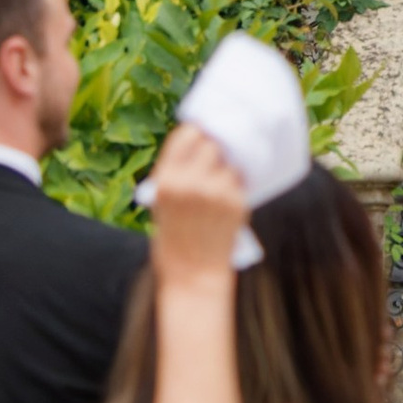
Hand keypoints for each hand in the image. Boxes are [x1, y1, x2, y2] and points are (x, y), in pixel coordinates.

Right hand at [147, 127, 248, 278]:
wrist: (192, 274)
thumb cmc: (174, 237)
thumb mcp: (162, 202)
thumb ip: (177, 173)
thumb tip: (199, 140)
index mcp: (167, 180)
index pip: (185, 136)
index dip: (196, 130)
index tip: (202, 128)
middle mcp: (191, 182)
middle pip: (211, 143)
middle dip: (215, 144)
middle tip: (220, 145)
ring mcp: (216, 192)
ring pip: (229, 160)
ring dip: (228, 163)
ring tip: (223, 173)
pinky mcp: (236, 203)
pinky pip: (240, 179)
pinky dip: (237, 180)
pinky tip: (230, 190)